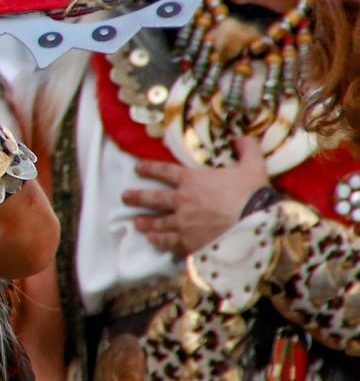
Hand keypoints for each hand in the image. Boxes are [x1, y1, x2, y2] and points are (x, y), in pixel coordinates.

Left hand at [123, 139, 270, 256]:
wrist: (256, 227)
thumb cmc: (253, 195)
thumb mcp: (253, 167)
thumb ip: (248, 150)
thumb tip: (244, 137)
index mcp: (193, 180)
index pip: (164, 171)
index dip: (149, 168)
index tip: (137, 168)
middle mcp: (182, 201)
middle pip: (153, 198)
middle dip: (137, 197)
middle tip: (125, 197)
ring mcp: (183, 224)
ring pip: (158, 223)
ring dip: (146, 222)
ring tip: (137, 223)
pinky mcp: (188, 243)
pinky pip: (169, 242)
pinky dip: (160, 241)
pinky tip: (154, 241)